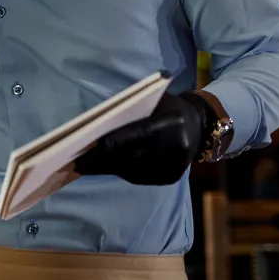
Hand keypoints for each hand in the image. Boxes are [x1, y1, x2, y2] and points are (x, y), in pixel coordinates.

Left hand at [73, 92, 207, 185]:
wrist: (201, 124)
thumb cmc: (166, 108)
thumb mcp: (151, 101)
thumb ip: (126, 112)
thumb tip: (92, 127)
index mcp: (170, 123)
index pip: (133, 136)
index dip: (107, 146)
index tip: (83, 151)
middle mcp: (175, 147)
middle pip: (130, 158)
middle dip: (101, 162)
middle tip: (78, 164)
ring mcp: (176, 166)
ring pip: (133, 172)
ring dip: (108, 169)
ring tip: (87, 167)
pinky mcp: (172, 178)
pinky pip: (140, 178)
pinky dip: (122, 172)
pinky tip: (108, 168)